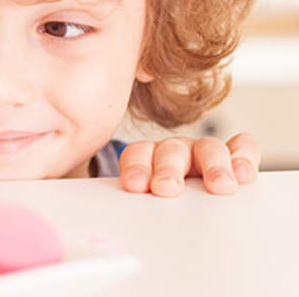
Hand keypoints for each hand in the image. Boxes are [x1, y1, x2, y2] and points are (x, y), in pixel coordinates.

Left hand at [118, 133, 259, 196]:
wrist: (182, 200)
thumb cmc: (159, 202)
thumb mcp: (145, 202)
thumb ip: (133, 205)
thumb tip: (121, 218)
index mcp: (148, 157)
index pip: (138, 154)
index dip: (136, 167)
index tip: (134, 185)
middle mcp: (175, 151)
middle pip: (172, 152)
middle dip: (169, 170)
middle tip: (167, 189)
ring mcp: (203, 152)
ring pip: (208, 149)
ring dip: (214, 167)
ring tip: (219, 186)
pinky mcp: (232, 157)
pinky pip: (242, 147)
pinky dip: (243, 158)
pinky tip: (244, 175)